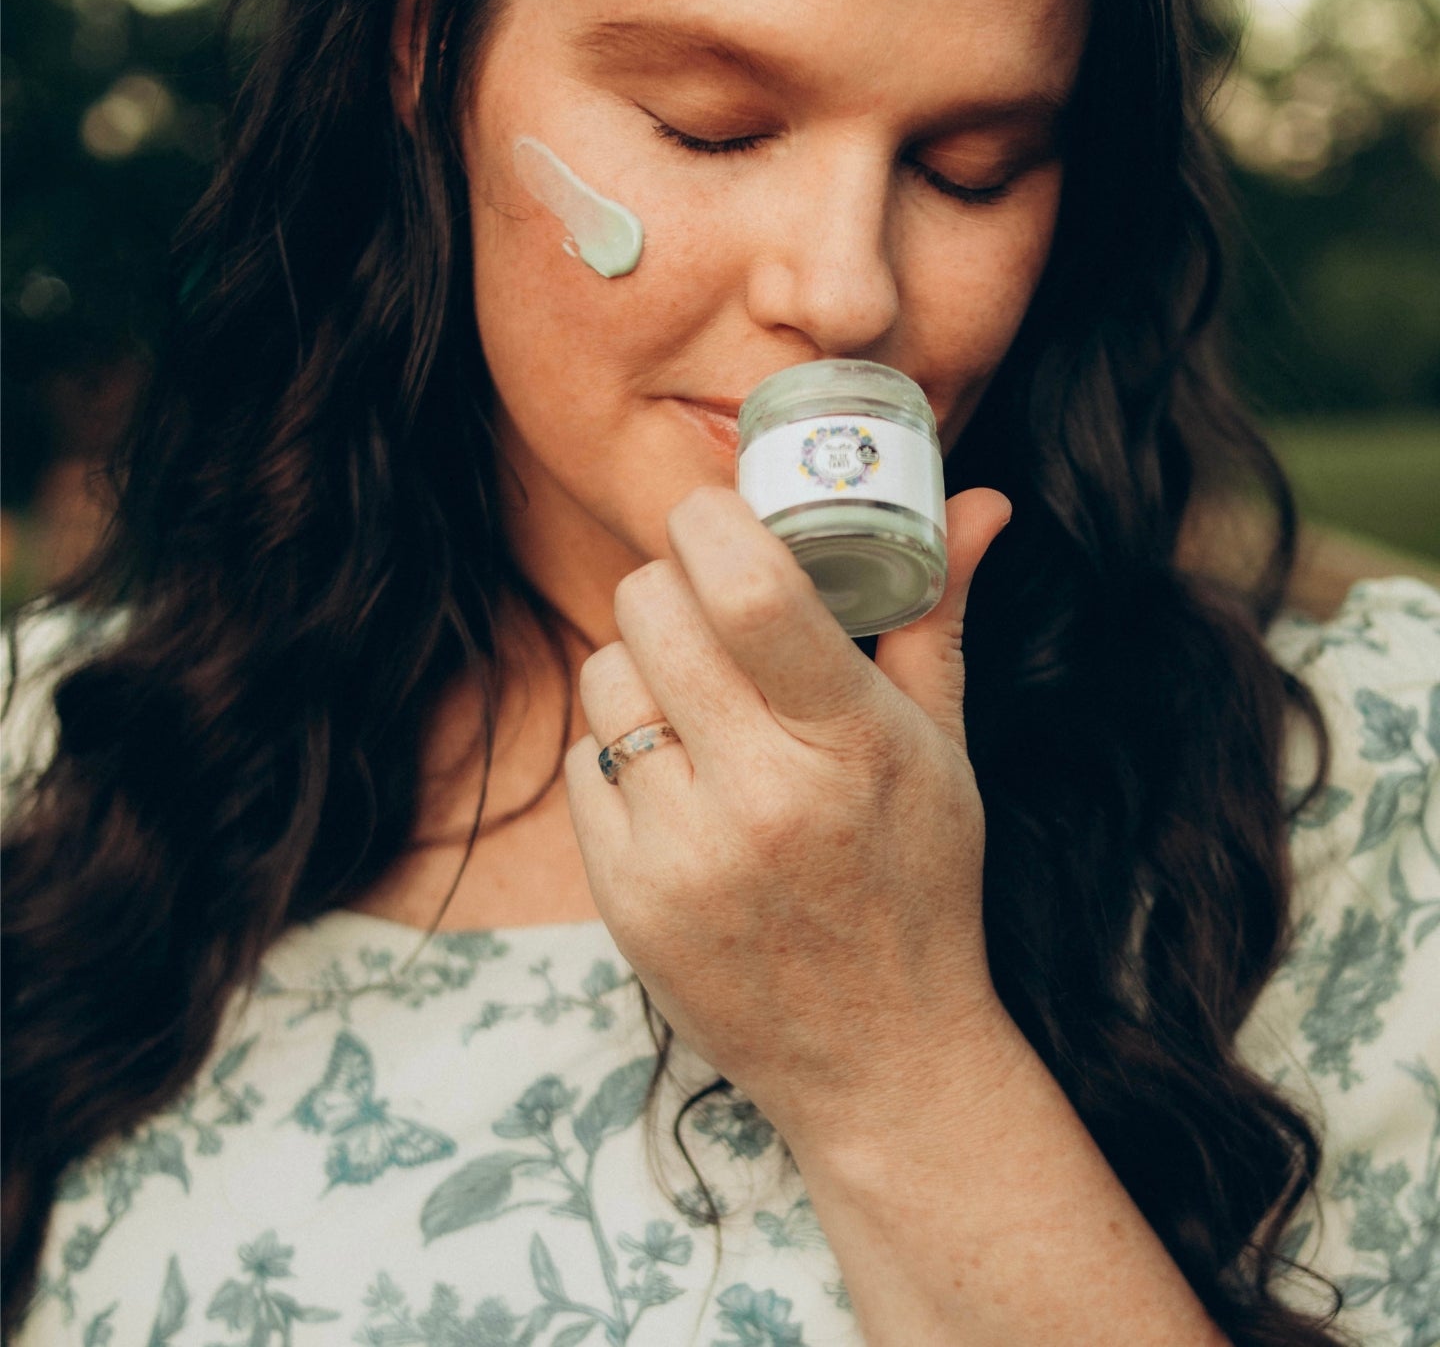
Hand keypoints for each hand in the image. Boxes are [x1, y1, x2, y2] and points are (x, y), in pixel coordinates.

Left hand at [564, 483, 1013, 1152]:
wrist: (878, 1060)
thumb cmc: (919, 885)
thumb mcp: (943, 748)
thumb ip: (938, 612)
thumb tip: (977, 500)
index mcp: (850, 744)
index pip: (752, 589)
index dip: (711, 521)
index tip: (714, 512)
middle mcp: (760, 797)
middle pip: (652, 608)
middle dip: (673, 582)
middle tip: (705, 603)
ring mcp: (681, 854)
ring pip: (604, 675)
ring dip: (639, 664)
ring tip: (694, 699)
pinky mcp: (623, 899)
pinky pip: (581, 757)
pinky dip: (616, 748)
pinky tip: (673, 778)